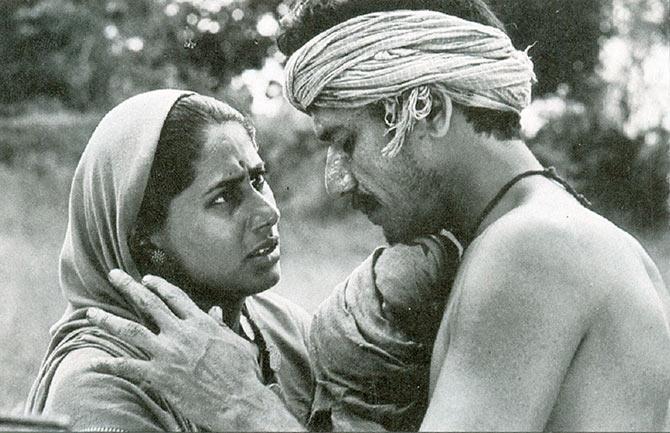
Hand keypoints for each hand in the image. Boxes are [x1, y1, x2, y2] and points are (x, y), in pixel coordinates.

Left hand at [86, 270, 296, 430]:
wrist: (238, 401)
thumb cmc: (242, 373)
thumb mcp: (236, 343)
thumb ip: (220, 326)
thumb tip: (215, 311)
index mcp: (200, 323)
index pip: (174, 296)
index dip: (158, 285)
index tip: (146, 279)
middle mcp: (181, 333)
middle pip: (149, 304)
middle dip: (128, 287)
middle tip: (113, 275)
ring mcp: (168, 354)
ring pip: (131, 331)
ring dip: (109, 321)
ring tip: (91, 313)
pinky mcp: (159, 376)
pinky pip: (128, 367)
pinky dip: (109, 364)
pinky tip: (94, 361)